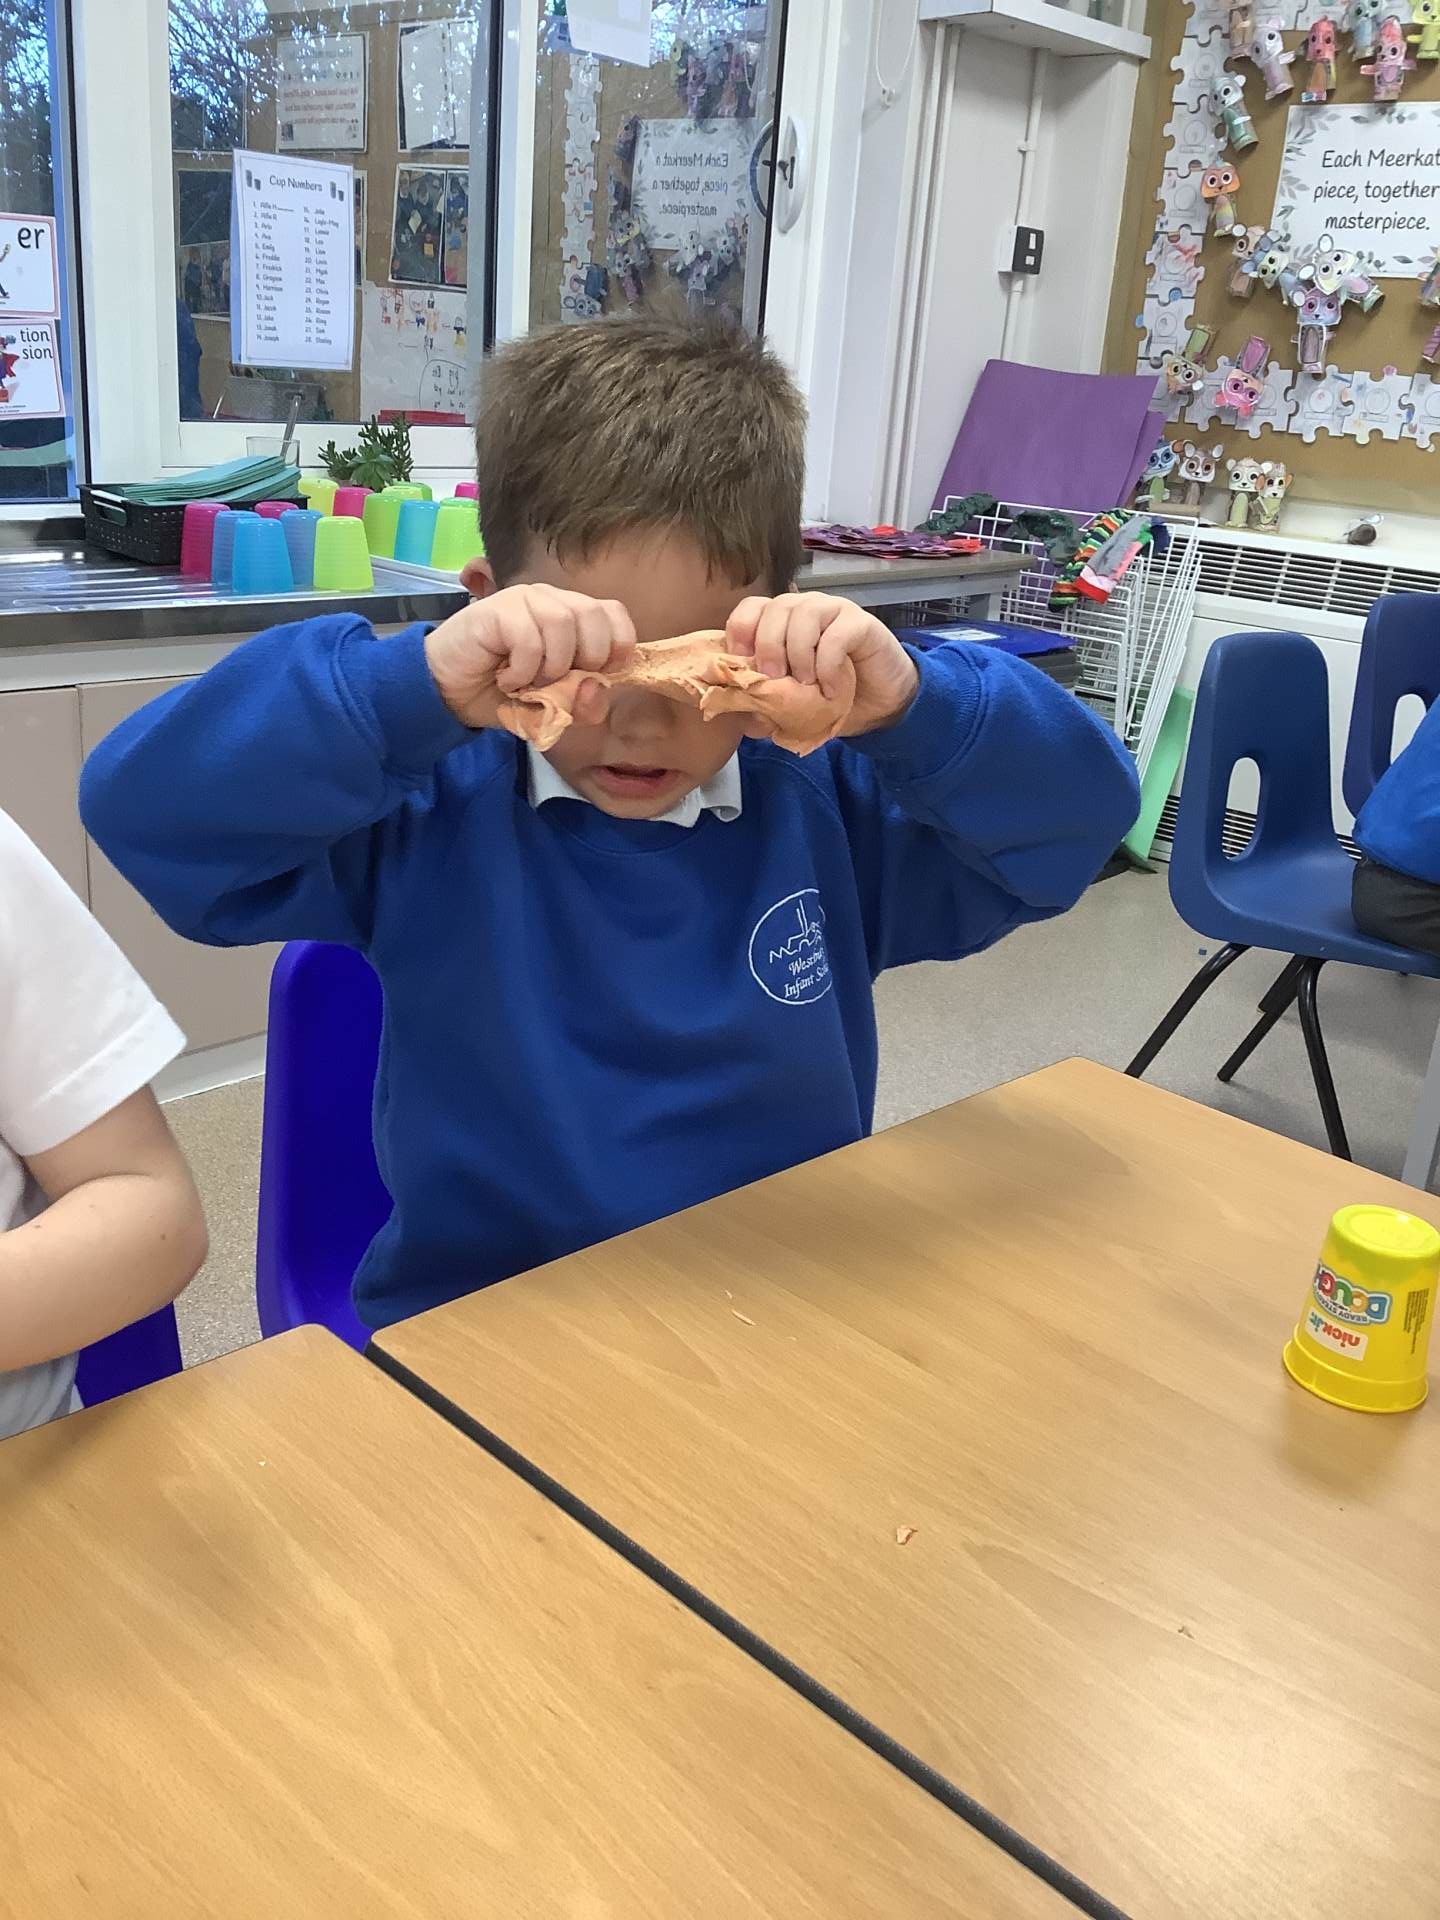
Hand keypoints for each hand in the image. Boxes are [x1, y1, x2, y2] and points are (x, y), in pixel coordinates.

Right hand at [424, 585, 636, 730]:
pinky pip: (529, 638)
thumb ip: (582, 703)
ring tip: (529, 683)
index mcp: (571, 615)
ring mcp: (524, 599)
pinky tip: (508, 679)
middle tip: (557, 683)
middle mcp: (551, 600)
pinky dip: (523, 670)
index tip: (597, 675)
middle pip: (594, 615)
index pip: (614, 613)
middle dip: (586, 660)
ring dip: (551, 667)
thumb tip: (594, 689)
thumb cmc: (502, 693)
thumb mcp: (552, 709)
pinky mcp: (497, 609)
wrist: (448, 692)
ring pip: (563, 623)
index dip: (617, 646)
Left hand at [725, 593, 918, 736]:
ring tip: (806, 684)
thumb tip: (739, 708)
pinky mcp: (861, 623)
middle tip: (776, 680)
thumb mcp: (790, 708)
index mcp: (781, 622)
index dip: (741, 631)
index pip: (751, 607)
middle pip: (776, 607)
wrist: (878, 706)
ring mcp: (834, 611)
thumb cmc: (829, 700)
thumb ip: (763, 705)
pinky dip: (827, 664)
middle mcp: (805, 608)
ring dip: (798, 652)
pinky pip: (836, 634)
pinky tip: (831, 689)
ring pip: (805, 613)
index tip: (742, 663)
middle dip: (768, 646)